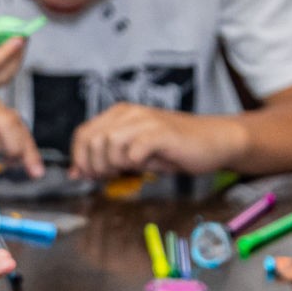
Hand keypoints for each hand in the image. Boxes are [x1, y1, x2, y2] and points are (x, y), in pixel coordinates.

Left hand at [69, 104, 248, 178]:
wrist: (215, 141)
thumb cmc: (173, 149)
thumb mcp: (133, 153)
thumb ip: (105, 158)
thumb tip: (76, 173)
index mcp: (119, 114)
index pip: (82, 134)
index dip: (78, 158)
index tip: (85, 176)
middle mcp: (129, 113)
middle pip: (92, 139)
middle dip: (94, 165)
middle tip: (108, 177)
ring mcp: (146, 121)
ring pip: (109, 143)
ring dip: (114, 164)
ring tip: (129, 170)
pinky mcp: (161, 133)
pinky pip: (134, 150)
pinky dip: (134, 163)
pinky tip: (145, 165)